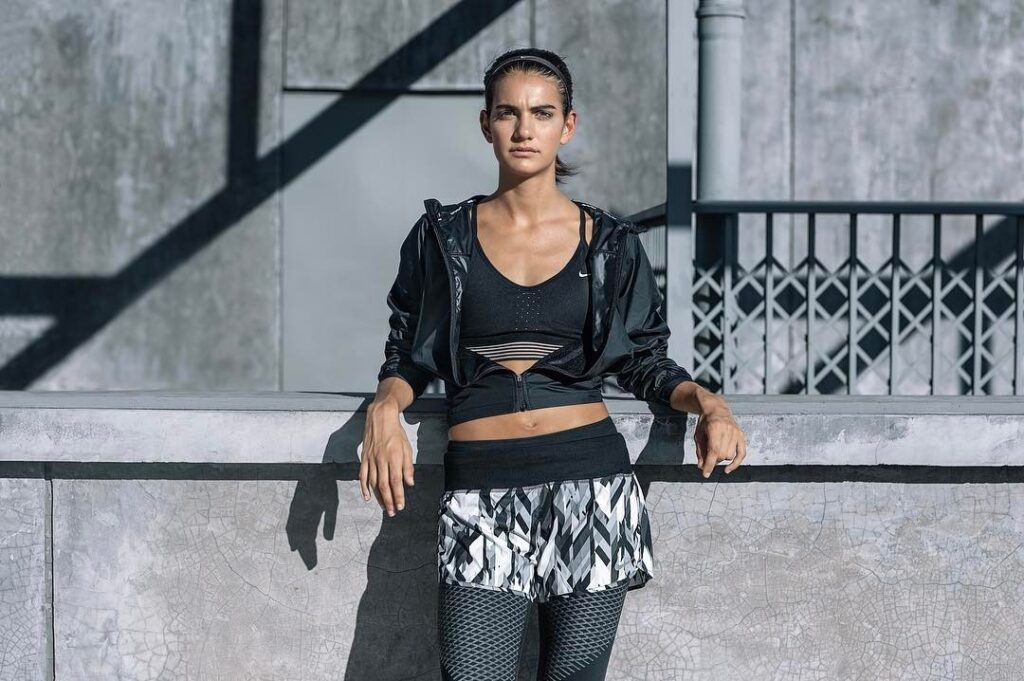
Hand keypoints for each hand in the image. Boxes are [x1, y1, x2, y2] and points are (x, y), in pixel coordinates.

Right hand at [359, 400, 415, 516]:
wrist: (380, 418)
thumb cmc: (396, 433)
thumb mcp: (407, 448)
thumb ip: (408, 467)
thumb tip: (409, 483)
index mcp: (394, 457)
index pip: (396, 481)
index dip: (398, 495)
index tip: (400, 506)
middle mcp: (381, 460)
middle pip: (384, 485)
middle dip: (388, 500)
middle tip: (392, 512)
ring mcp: (371, 459)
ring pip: (373, 483)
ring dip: (378, 497)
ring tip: (383, 507)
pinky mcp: (364, 458)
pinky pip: (363, 476)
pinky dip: (364, 488)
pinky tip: (367, 497)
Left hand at [693, 402, 746, 478]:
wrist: (716, 409)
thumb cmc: (705, 422)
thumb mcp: (698, 435)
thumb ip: (700, 451)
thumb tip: (702, 466)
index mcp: (715, 428)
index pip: (713, 451)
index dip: (709, 464)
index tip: (705, 474)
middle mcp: (728, 430)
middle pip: (722, 455)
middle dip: (713, 460)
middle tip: (707, 457)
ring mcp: (736, 433)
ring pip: (730, 456)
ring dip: (721, 459)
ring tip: (715, 451)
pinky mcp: (741, 436)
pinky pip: (742, 454)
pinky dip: (736, 463)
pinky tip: (728, 469)